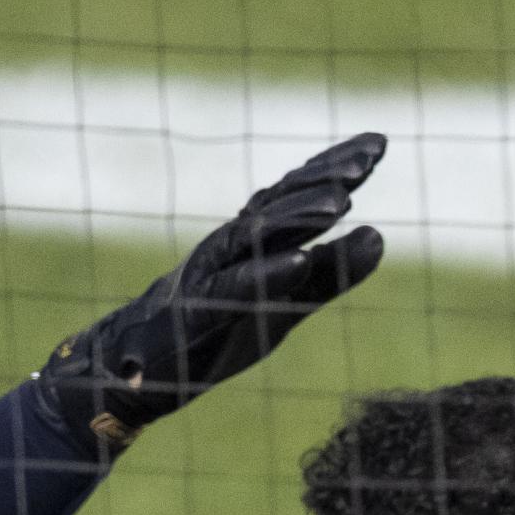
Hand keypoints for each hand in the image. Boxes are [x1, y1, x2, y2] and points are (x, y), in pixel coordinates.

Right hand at [36, 135, 387, 453]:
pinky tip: (299, 261)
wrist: (134, 371)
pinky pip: (234, 289)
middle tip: (367, 160)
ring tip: (340, 202)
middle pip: (280, 203)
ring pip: (256, 237)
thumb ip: (330, 274)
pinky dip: (267, 274)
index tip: (379, 143)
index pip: (297, 194)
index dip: (335, 167)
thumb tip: (379, 236)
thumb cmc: (215, 330)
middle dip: (321, 179)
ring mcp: (210, 275)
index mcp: (252, 241)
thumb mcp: (287, 303)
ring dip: (297, 217)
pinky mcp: (196, 312)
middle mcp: (231, 247)